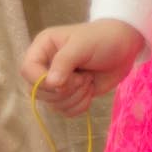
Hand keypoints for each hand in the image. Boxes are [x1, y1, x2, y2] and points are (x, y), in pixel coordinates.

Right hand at [21, 19, 144, 116]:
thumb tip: (51, 84)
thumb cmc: (102, 39)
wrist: (124, 47)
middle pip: (38, 92)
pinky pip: (65, 111)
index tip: (64, 80)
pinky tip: (90, 91)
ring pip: (53, 105)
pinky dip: (80, 106)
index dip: (42, 81)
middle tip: (83, 78)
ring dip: (75, 97)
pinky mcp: (70, 95)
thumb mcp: (82, 45)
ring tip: (88, 81)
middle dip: (65, 90)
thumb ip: (64, 62)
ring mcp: (58, 83)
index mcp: (43, 48)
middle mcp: (46, 66)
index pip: (27, 71)